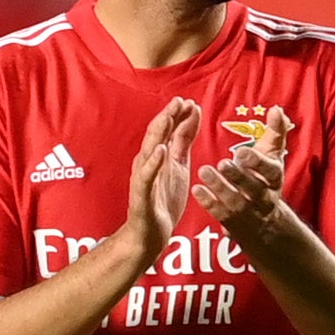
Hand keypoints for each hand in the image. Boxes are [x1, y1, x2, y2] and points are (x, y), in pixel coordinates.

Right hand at [120, 100, 197, 272]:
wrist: (150, 233)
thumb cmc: (164, 199)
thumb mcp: (179, 167)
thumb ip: (182, 144)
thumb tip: (190, 119)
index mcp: (161, 157)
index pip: (170, 131)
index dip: (180, 116)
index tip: (192, 102)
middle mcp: (150, 162)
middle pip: (158, 135)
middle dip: (169, 117)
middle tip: (181, 101)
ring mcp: (144, 176)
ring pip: (150, 150)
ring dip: (159, 132)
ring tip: (168, 116)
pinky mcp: (142, 193)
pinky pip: (147, 176)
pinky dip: (153, 162)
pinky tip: (160, 150)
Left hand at [192, 130, 295, 253]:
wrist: (266, 222)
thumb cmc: (265, 179)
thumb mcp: (273, 156)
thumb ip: (275, 132)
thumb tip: (277, 109)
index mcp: (274, 178)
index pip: (270, 171)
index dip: (257, 163)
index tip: (242, 152)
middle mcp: (264, 197)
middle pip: (254, 189)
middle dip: (238, 176)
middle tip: (222, 163)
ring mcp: (249, 213)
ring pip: (236, 202)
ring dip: (220, 187)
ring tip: (205, 171)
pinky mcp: (234, 223)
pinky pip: (222, 215)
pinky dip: (210, 203)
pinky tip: (197, 190)